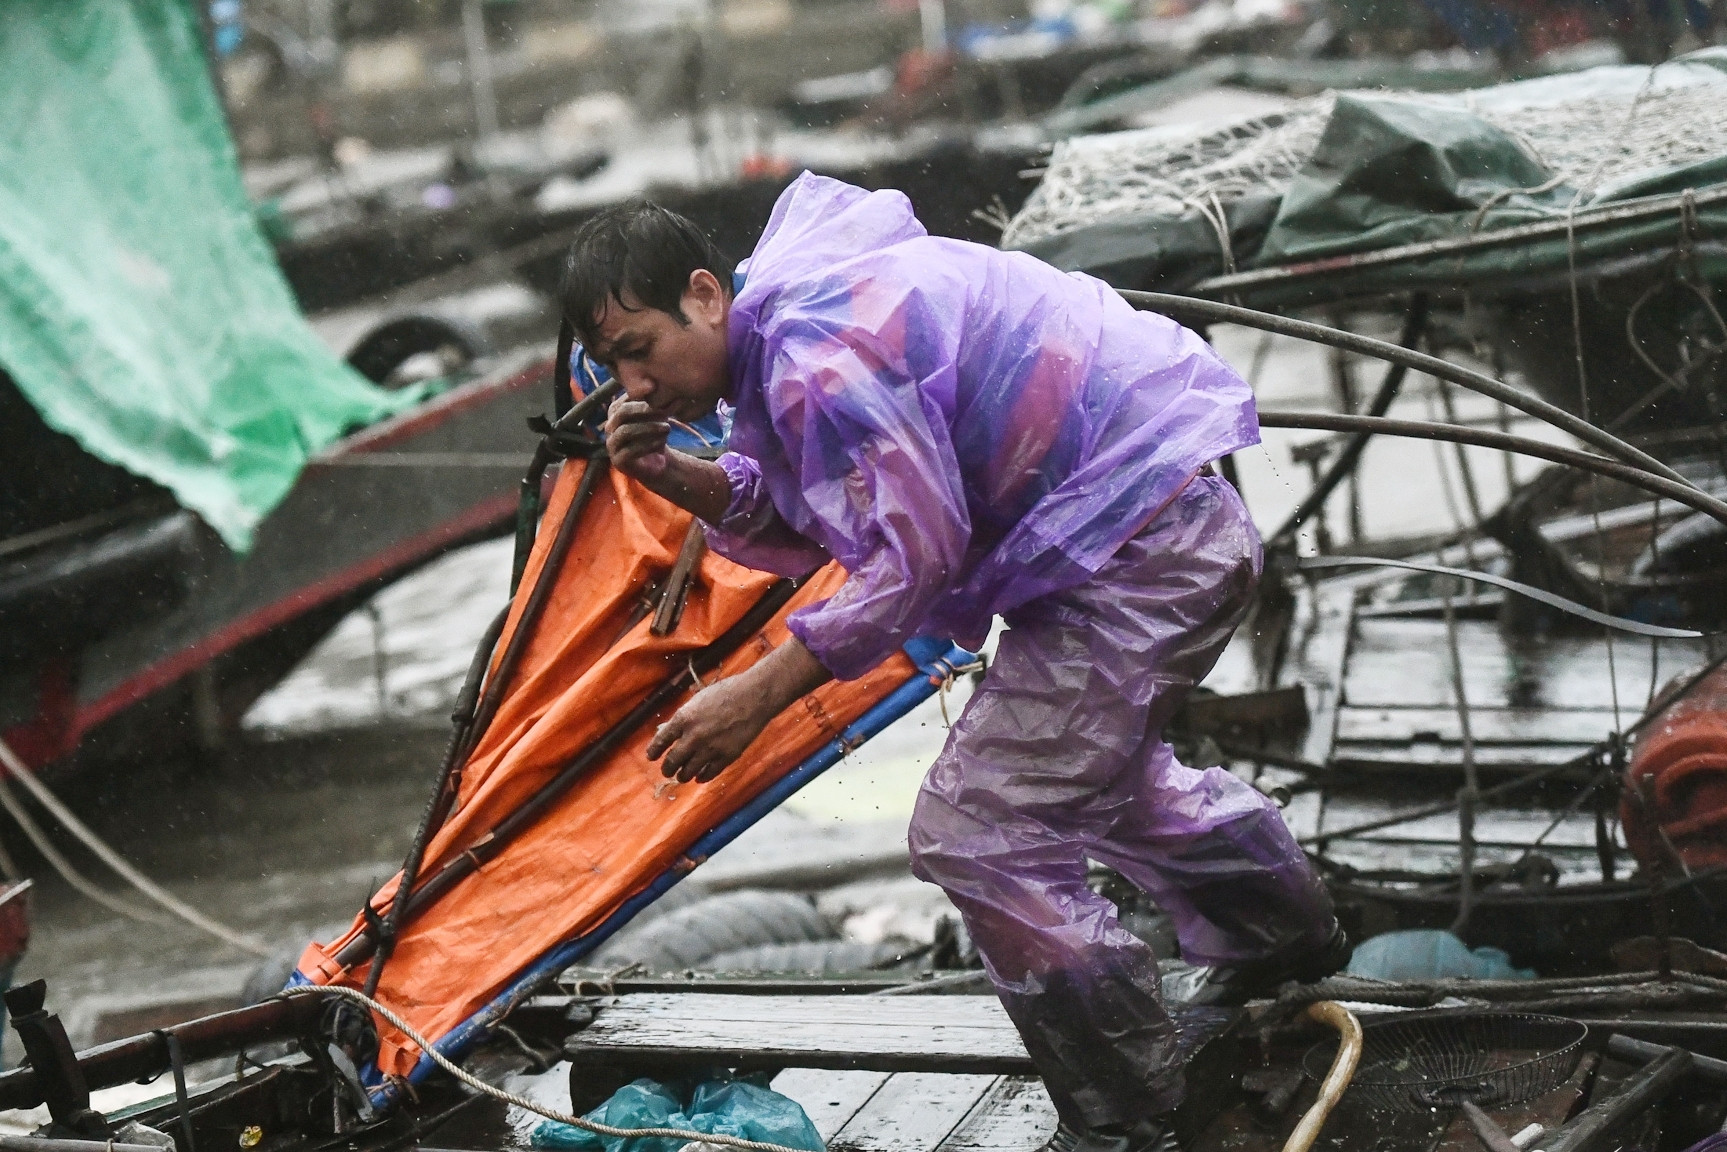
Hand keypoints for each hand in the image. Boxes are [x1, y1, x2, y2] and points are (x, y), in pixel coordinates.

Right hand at [604, 398, 670, 480]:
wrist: (656, 461)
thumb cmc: (654, 434)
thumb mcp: (656, 416)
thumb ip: (656, 402)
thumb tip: (662, 387)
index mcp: (616, 412)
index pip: (625, 399)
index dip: (644, 398)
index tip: (665, 400)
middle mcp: (610, 426)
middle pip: (622, 413)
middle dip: (644, 411)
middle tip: (665, 412)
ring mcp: (611, 444)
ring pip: (625, 431)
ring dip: (649, 428)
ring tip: (667, 428)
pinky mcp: (618, 461)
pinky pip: (630, 450)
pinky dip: (648, 445)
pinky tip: (662, 443)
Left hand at [646, 675, 774, 782]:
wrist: (754, 697)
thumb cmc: (726, 693)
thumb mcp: (698, 700)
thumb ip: (682, 717)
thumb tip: (666, 731)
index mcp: (684, 718)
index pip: (661, 740)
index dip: (654, 751)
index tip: (651, 757)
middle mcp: (694, 736)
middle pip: (672, 761)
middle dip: (667, 768)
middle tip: (667, 770)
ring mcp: (710, 749)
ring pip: (688, 772)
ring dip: (682, 776)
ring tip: (681, 776)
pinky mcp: (726, 757)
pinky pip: (708, 773)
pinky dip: (701, 777)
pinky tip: (699, 777)